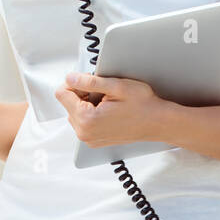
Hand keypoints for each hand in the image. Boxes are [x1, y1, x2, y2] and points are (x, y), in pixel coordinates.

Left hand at [54, 71, 170, 147]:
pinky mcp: (95, 140)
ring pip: (75, 112)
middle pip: (68, 104)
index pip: (61, 94)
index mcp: (87, 119)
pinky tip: (109, 111)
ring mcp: (89, 139)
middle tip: (104, 93)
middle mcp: (84, 133)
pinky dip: (92, 113)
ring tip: (108, 103)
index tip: (89, 81)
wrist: (158, 123)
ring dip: (87, 103)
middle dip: (82, 94)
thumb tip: (70, 78)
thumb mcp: (116, 86)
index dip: (74, 82)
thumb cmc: (143, 105)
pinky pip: (83, 122)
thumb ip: (89, 81)